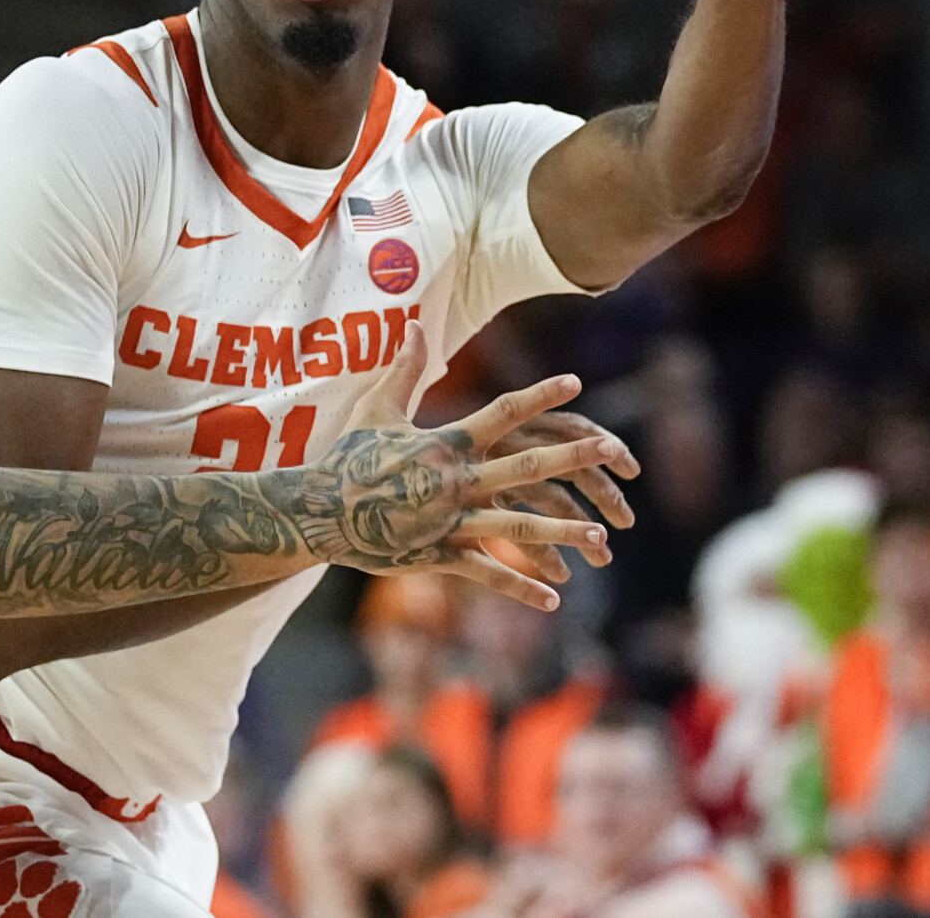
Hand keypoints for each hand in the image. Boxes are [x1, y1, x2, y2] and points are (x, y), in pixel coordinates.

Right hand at [295, 325, 625, 607]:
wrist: (317, 511)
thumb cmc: (345, 458)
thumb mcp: (375, 411)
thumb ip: (403, 372)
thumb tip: (414, 327)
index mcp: (444, 443)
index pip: (501, 412)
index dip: (539, 395)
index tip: (575, 382)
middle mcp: (454, 480)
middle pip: (524, 466)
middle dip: (570, 458)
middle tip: (611, 448)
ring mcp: (448, 520)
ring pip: (516, 528)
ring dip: (561, 533)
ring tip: (599, 537)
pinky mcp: (438, 555)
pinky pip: (486, 574)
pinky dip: (519, 588)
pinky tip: (553, 601)